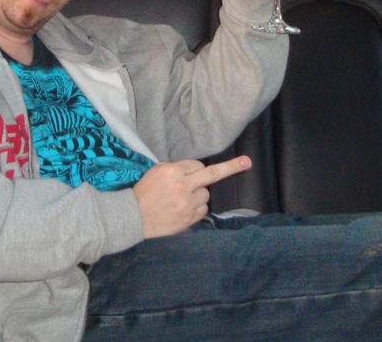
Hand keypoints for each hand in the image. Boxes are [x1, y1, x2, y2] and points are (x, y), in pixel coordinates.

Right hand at [132, 156, 251, 237]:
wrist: (135, 216)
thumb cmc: (144, 192)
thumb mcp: (156, 171)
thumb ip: (176, 168)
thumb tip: (194, 169)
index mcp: (173, 171)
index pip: (197, 165)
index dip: (196, 169)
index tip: (214, 165)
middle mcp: (183, 185)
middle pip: (212, 175)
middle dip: (230, 168)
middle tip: (246, 162)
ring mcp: (187, 204)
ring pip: (206, 195)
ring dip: (198, 195)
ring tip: (181, 200)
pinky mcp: (189, 218)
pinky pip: (202, 209)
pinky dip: (196, 208)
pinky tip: (182, 209)